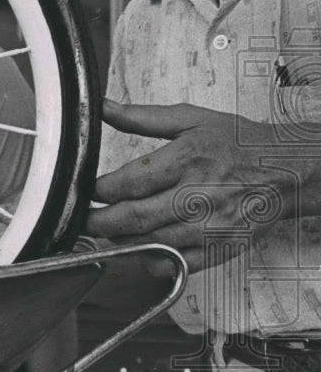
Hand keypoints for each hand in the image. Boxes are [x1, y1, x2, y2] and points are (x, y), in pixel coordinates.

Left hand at [86, 100, 319, 272]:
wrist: (289, 171)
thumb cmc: (240, 144)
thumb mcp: (192, 119)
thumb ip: (142, 117)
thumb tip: (103, 108)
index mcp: (187, 160)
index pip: (129, 182)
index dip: (99, 190)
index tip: (86, 190)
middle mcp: (198, 196)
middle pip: (133, 218)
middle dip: (98, 222)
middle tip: (82, 219)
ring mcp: (209, 227)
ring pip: (149, 244)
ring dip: (119, 241)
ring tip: (104, 232)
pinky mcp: (219, 249)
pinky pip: (175, 264)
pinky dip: (150, 260)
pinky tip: (138, 247)